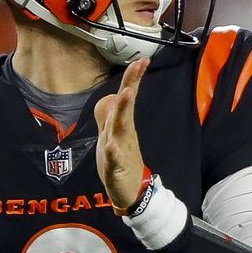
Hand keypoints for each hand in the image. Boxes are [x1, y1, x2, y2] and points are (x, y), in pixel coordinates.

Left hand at [94, 58, 148, 210]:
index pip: (127, 98)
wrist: (131, 192)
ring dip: (122, 111)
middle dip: (130, 86)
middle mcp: (123, 134)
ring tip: (126, 94)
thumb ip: (108, 113)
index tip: (142, 60)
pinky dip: (112, 151)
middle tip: (137, 67)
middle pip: (125, 107)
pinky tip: (110, 144)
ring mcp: (120, 151)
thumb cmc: (120, 161)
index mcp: (122, 125)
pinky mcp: (115, 169)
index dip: (133, 79)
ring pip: (120, 129)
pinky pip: (114, 159)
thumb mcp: (111, 133)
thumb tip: (110, 95)